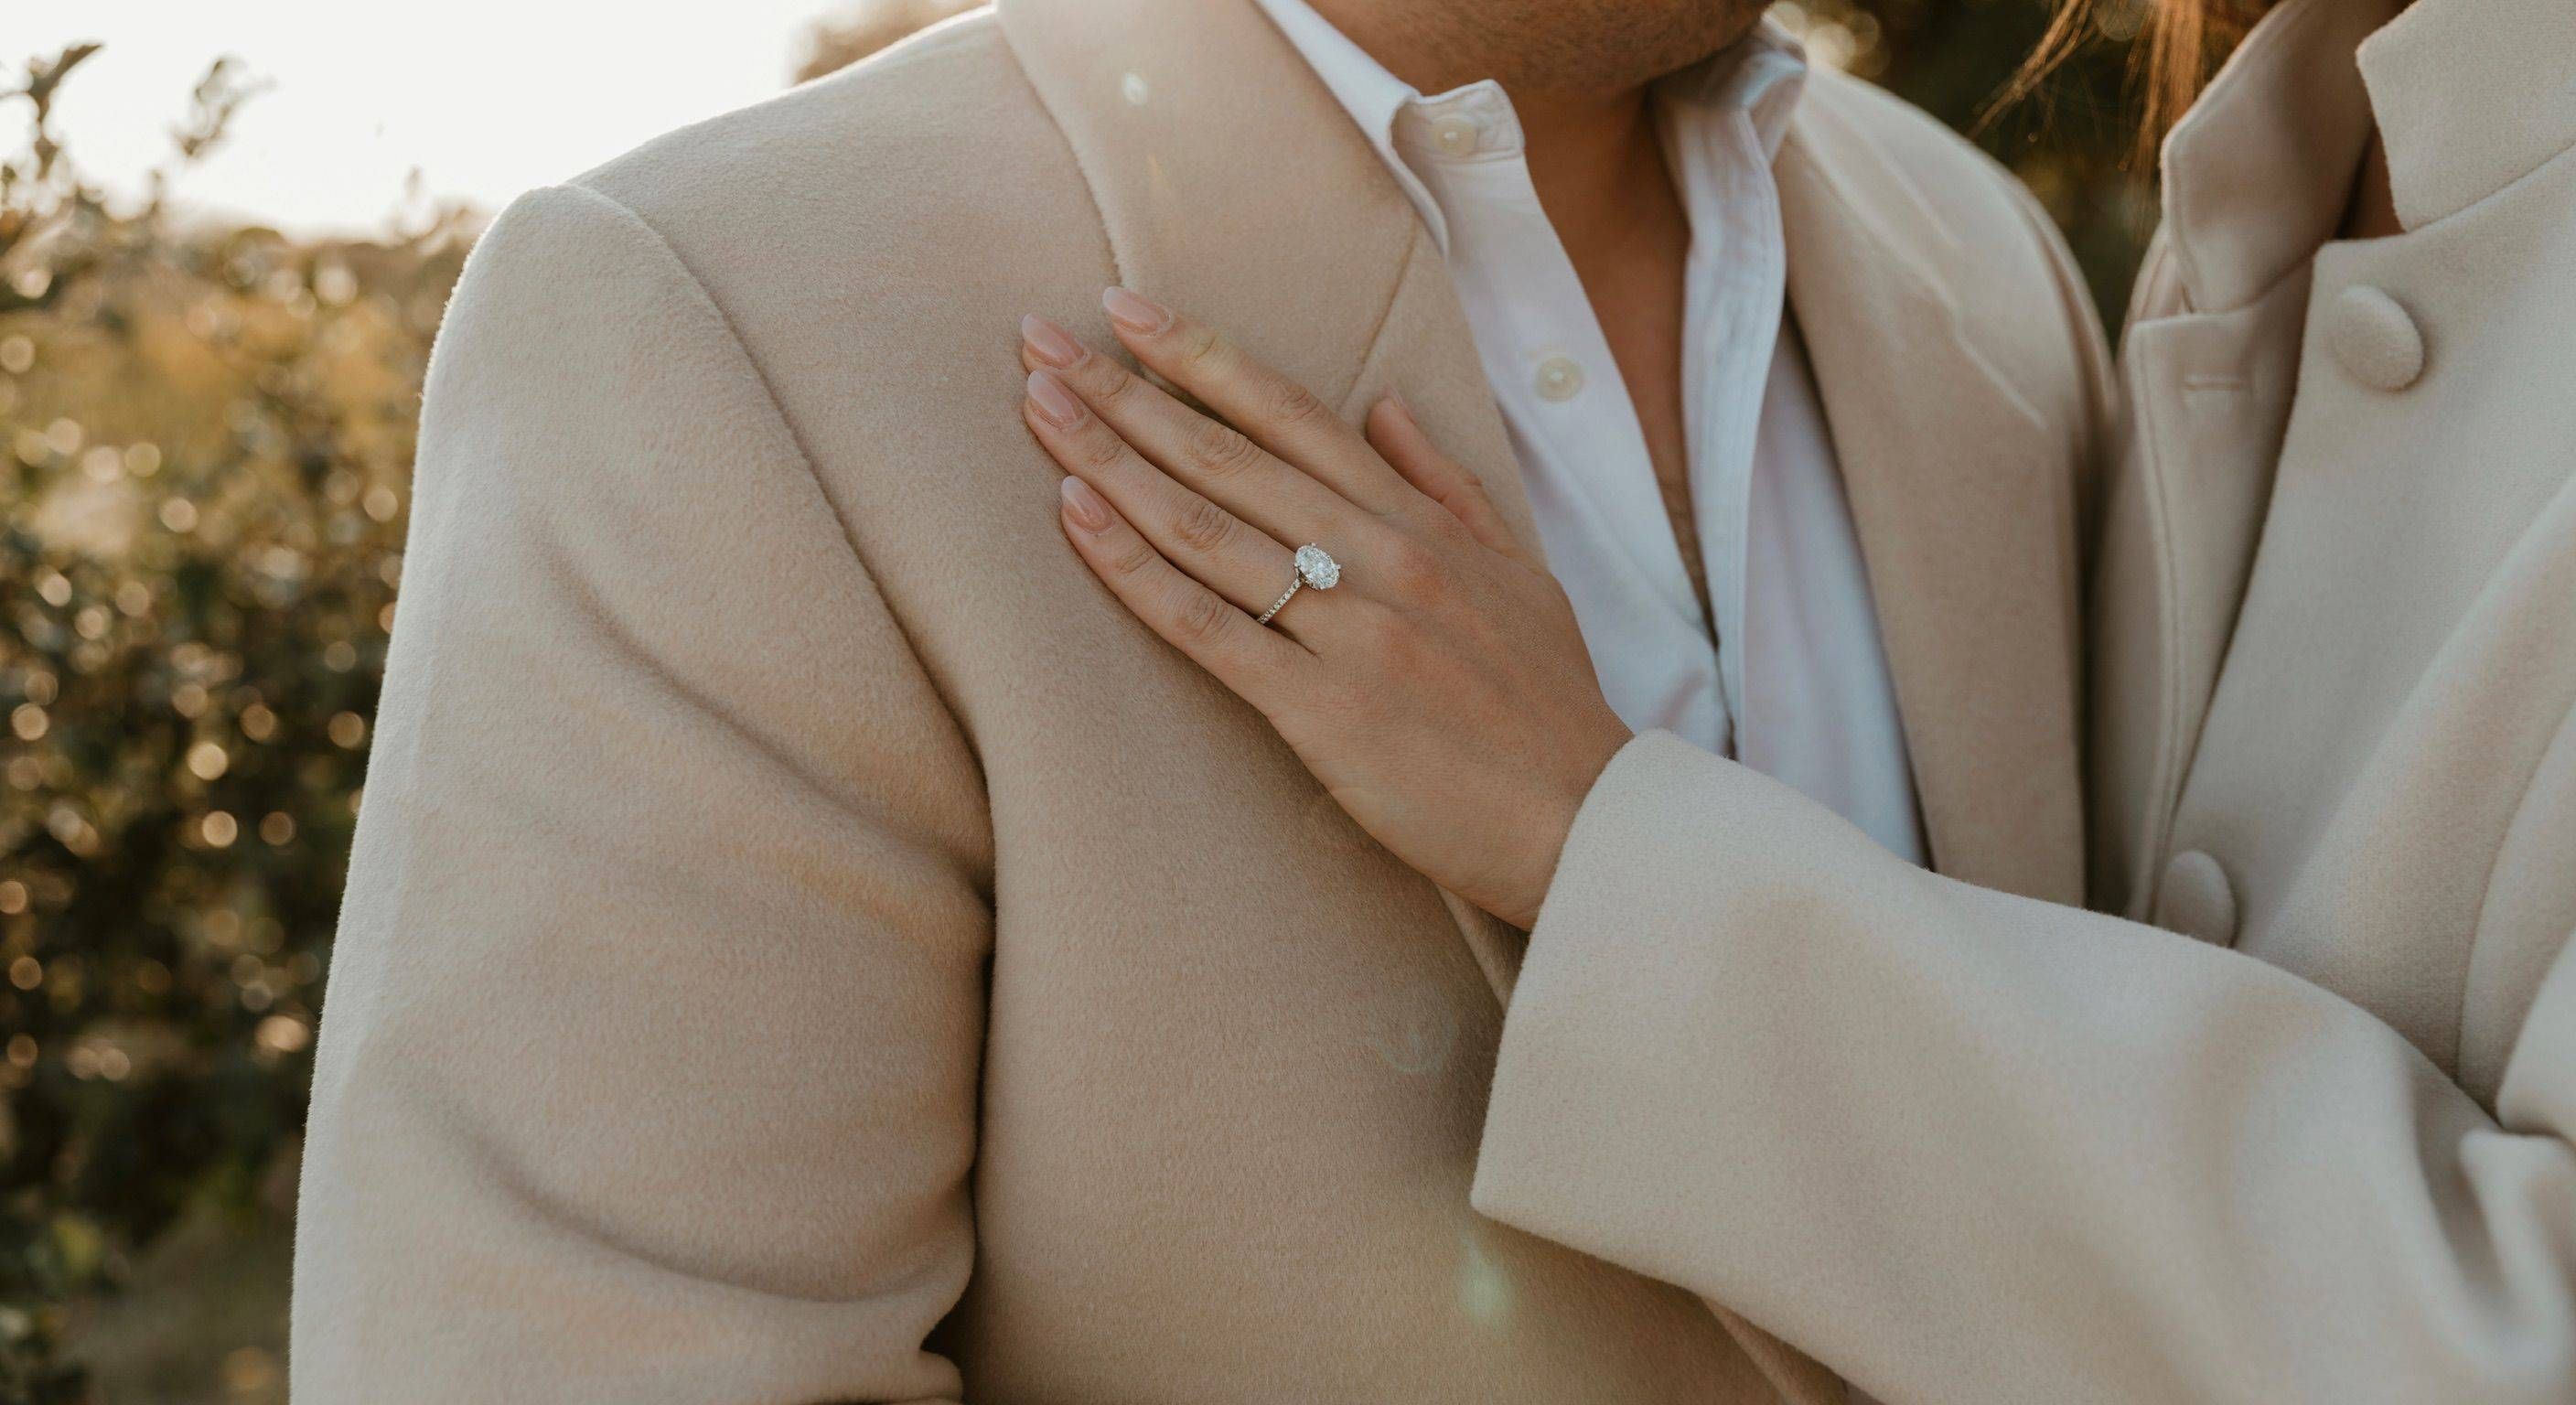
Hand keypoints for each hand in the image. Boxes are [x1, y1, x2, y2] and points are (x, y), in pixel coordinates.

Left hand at [1018, 289, 1632, 928]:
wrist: (1588, 819)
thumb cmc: (1550, 705)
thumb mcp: (1518, 571)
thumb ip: (1445, 484)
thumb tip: (1385, 404)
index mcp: (1418, 522)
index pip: (1291, 414)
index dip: (1200, 356)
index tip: (1123, 307)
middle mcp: (1379, 556)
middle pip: (1227, 454)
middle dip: (1124, 390)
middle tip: (1037, 338)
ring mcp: (1350, 629)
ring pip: (1206, 526)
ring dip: (1111, 460)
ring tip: (1037, 407)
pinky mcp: (1322, 709)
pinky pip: (1208, 627)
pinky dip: (1135, 569)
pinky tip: (1076, 517)